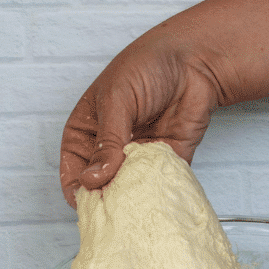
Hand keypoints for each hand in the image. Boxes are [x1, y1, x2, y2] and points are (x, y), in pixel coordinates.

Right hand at [60, 31, 221, 206]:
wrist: (195, 60)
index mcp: (87, 130)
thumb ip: (107, 141)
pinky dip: (158, 192)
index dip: (76, 187)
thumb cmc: (146, 67)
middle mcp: (110, 147)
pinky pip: (159, 184)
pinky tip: (159, 195)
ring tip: (136, 205)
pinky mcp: (167, 160)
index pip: (73, 168)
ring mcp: (138, 155)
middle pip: (100, 184)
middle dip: (105, 197)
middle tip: (114, 208)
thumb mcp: (116, 99)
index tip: (86, 202)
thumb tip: (92, 179)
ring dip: (132, 198)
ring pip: (129, 188)